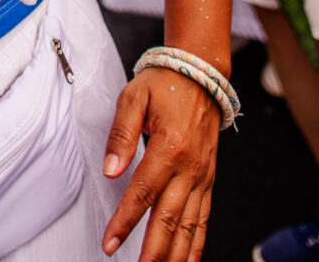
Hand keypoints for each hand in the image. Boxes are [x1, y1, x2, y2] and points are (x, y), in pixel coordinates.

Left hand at [101, 68, 221, 260]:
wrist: (200, 75)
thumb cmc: (163, 84)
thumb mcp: (134, 98)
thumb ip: (121, 135)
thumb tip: (110, 170)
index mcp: (170, 148)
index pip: (143, 193)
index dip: (125, 222)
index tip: (109, 243)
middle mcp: (190, 168)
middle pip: (169, 219)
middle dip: (152, 251)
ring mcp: (203, 177)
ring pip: (189, 226)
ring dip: (175, 255)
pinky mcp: (209, 180)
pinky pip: (204, 219)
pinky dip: (197, 244)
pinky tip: (189, 261)